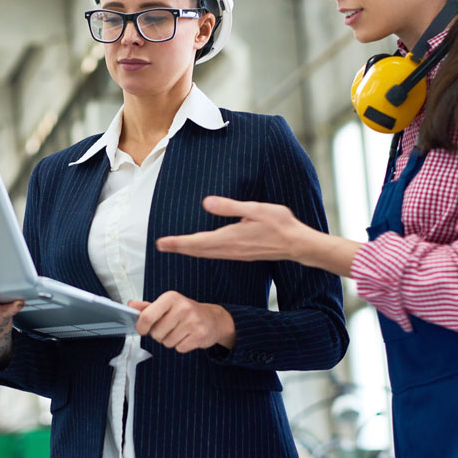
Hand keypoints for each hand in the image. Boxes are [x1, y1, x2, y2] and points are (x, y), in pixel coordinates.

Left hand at [128, 291, 235, 351]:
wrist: (214, 319)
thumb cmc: (187, 311)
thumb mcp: (167, 304)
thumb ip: (148, 307)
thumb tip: (130, 306)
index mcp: (171, 298)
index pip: (147, 316)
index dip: (141, 326)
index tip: (142, 329)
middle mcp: (182, 308)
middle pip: (156, 333)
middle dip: (159, 334)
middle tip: (169, 328)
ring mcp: (192, 322)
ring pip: (167, 342)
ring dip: (170, 341)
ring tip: (180, 331)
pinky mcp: (199, 336)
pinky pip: (179, 348)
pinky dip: (181, 346)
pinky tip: (187, 337)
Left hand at [156, 196, 359, 276]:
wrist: (297, 244)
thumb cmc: (279, 224)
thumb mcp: (255, 209)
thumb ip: (230, 207)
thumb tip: (206, 203)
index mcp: (229, 238)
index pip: (197, 241)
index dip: (177, 242)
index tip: (161, 242)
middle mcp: (229, 249)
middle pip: (197, 250)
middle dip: (178, 247)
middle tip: (160, 245)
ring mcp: (235, 253)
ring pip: (205, 254)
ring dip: (188, 250)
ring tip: (174, 246)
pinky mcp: (240, 254)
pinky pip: (214, 254)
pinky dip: (201, 252)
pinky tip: (199, 249)